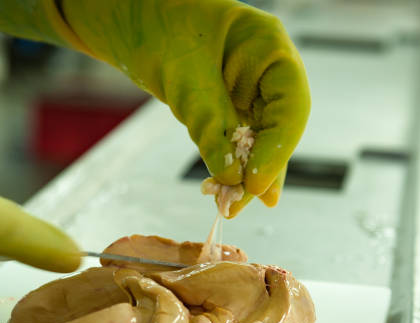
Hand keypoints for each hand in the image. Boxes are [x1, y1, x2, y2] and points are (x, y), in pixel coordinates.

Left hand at [0, 0, 309, 216]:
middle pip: (278, 127)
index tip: (253, 183)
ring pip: (259, 138)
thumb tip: (231, 176)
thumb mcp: (185, 77)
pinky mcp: (228, 104)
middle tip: (240, 204)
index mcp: (268, 47)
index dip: (277, 150)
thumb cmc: (157, 27)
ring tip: (233, 206)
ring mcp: (248, 88)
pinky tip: (230, 190)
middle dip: (260, 169)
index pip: (290, 106)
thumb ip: (212, 125)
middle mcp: (266, 69)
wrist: (129, 16)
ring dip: (245, 173)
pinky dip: (230, 163)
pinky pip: (236, 139)